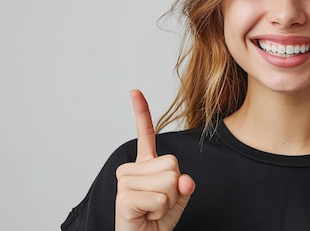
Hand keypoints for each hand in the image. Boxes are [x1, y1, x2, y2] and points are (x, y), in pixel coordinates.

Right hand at [115, 89, 195, 230]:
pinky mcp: (124, 198)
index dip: (141, 112)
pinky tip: (147, 215)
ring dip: (169, 201)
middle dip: (176, 188)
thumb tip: (184, 179)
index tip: (135, 91)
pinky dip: (162, 211)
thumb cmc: (157, 219)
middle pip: (173, 164)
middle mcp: (131, 169)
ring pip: (169, 181)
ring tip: (153, 209)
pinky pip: (161, 198)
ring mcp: (125, 182)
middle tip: (160, 203)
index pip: (145, 134)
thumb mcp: (179, 199)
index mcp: (144, 164)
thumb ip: (185, 185)